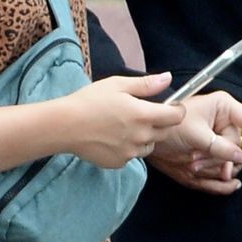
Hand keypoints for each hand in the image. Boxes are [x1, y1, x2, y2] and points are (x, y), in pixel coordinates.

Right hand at [54, 73, 184, 169]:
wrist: (64, 126)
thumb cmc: (89, 101)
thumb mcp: (117, 85)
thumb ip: (146, 85)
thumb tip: (168, 78)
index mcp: (143, 115)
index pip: (176, 117)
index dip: (177, 110)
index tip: (171, 106)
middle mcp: (141, 136)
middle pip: (165, 132)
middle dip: (160, 123)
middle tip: (142, 113)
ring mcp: (131, 152)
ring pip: (149, 146)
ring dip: (145, 137)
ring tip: (125, 126)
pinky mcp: (119, 162)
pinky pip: (132, 156)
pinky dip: (128, 148)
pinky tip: (113, 138)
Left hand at [149, 90, 241, 195]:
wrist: (150, 136)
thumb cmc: (170, 127)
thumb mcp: (196, 135)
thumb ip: (220, 147)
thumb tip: (240, 158)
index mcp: (224, 107)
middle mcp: (225, 121)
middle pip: (241, 144)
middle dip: (224, 158)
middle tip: (201, 164)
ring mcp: (220, 137)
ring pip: (233, 158)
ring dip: (216, 167)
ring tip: (194, 166)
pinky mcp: (214, 151)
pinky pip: (224, 165)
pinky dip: (215, 173)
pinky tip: (207, 176)